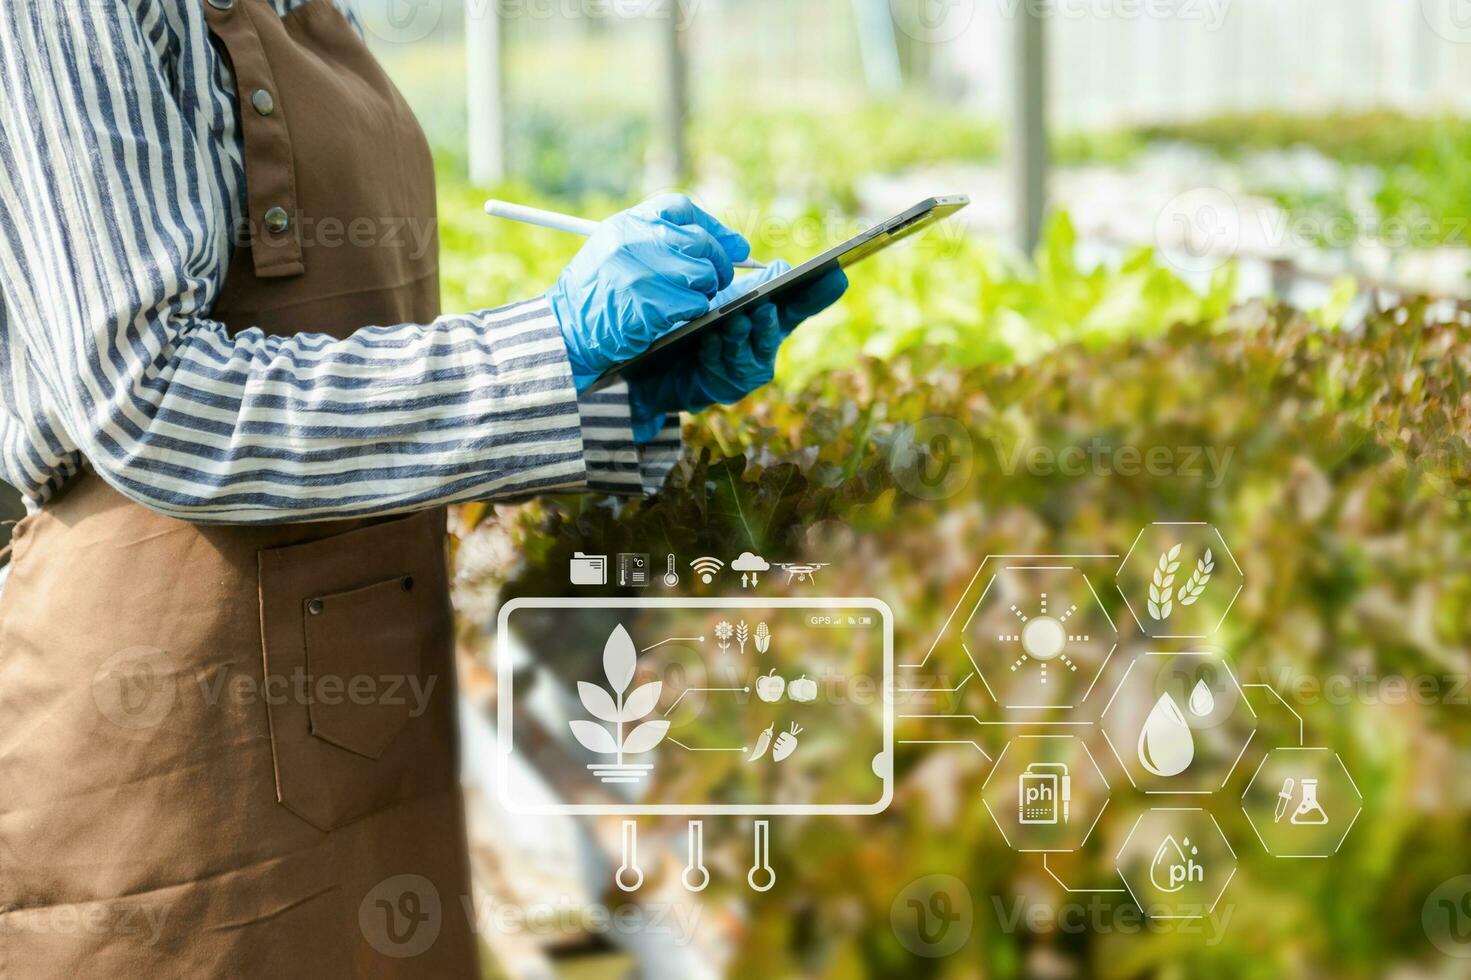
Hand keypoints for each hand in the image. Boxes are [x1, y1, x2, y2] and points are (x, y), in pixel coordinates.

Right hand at [545, 194, 750, 391]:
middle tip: (722, 277)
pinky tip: (681, 316)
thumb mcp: (614, 249)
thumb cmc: (595, 293)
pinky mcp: (649, 304)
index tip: (733, 245)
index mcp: (626, 223)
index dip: (713, 226)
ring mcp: (642, 272)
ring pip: (703, 274)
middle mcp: (633, 241)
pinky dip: (694, 312)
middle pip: (700, 241)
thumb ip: (655, 240)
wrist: (566, 329)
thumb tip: (719, 243)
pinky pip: (694, 304)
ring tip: (693, 298)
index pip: (681, 209)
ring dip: (707, 290)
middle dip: (720, 262)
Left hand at [626, 260, 847, 440]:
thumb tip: (782, 267)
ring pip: (745, 351)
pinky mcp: (724, 386)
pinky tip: (707, 338)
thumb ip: (755, 285)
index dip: (819, 292)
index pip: (801, 303)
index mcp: (772, 320)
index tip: (835, 274)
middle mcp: (765, 346)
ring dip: (740, 335)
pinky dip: (713, 350)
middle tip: (765, 305)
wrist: (669, 366)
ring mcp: (746, 369)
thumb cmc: (705, 325)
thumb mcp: (728, 299)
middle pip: (774, 331)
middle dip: (770, 319)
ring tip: (733, 320)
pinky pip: (718, 365)